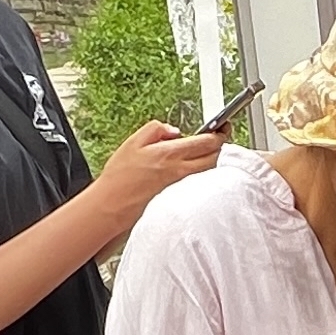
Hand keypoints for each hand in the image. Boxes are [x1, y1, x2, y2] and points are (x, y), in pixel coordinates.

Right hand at [95, 119, 225, 212]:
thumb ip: (156, 129)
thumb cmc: (119, 178)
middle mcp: (180, 172)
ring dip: (212, 160)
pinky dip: (203, 173)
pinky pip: (200, 182)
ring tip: (206, 152)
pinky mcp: (181, 198)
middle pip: (214, 158)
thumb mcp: (133, 142)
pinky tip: (194, 169)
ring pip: (209, 171)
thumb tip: (174, 130)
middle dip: (220, 146)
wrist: (113, 206)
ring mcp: (183, 187)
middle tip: (218, 138)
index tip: (222, 128)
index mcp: (170, 154)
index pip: (207, 142)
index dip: (219, 133)